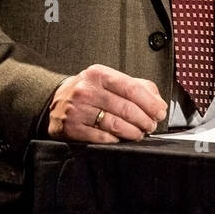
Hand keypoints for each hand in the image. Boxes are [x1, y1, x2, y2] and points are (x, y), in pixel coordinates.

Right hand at [47, 64, 166, 142]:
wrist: (54, 101)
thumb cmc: (88, 91)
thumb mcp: (109, 80)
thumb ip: (136, 86)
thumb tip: (158, 102)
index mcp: (98, 74)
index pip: (131, 88)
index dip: (150, 102)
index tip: (160, 112)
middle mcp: (86, 90)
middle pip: (125, 108)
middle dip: (144, 120)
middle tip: (151, 125)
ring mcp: (77, 109)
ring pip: (115, 125)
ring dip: (133, 132)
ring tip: (139, 133)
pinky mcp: (72, 128)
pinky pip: (101, 137)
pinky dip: (115, 140)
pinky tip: (120, 138)